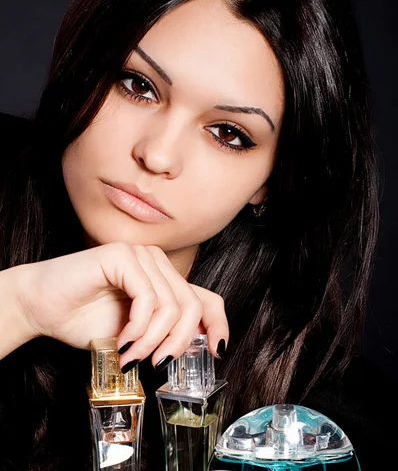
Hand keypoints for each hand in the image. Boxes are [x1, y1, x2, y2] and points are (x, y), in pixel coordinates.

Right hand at [18, 242, 228, 369]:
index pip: (206, 298)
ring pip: (171, 306)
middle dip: (178, 342)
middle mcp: (157, 263)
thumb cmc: (82, 318)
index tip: (216, 351)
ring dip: (151, 340)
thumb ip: (162, 333)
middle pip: (192, 306)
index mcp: (163, 279)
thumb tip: (201, 348)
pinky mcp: (123, 255)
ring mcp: (140, 255)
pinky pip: (148, 298)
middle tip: (156, 363)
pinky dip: (138, 327)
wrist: (41, 306)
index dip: (218, 324)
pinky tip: (122, 340)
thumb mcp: (134, 335)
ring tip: (131, 355)